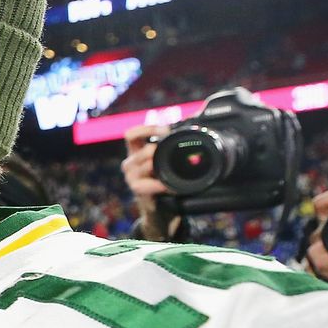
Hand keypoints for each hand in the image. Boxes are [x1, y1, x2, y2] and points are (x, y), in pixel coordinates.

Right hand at [121, 124, 174, 238]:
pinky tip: (169, 186)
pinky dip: (160, 184)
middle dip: (162, 151)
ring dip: (162, 167)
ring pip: (146, 164)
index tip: (166, 130)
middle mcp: (130, 164)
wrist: (161, 211)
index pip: (131, 135)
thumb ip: (173, 144)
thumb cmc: (166, 183)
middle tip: (175, 154)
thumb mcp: (166, 161)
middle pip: (143, 150)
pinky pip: (146, 184)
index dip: (147, 129)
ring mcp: (131, 178)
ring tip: (174, 172)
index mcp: (136, 153)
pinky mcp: (137, 190)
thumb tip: (197, 116)